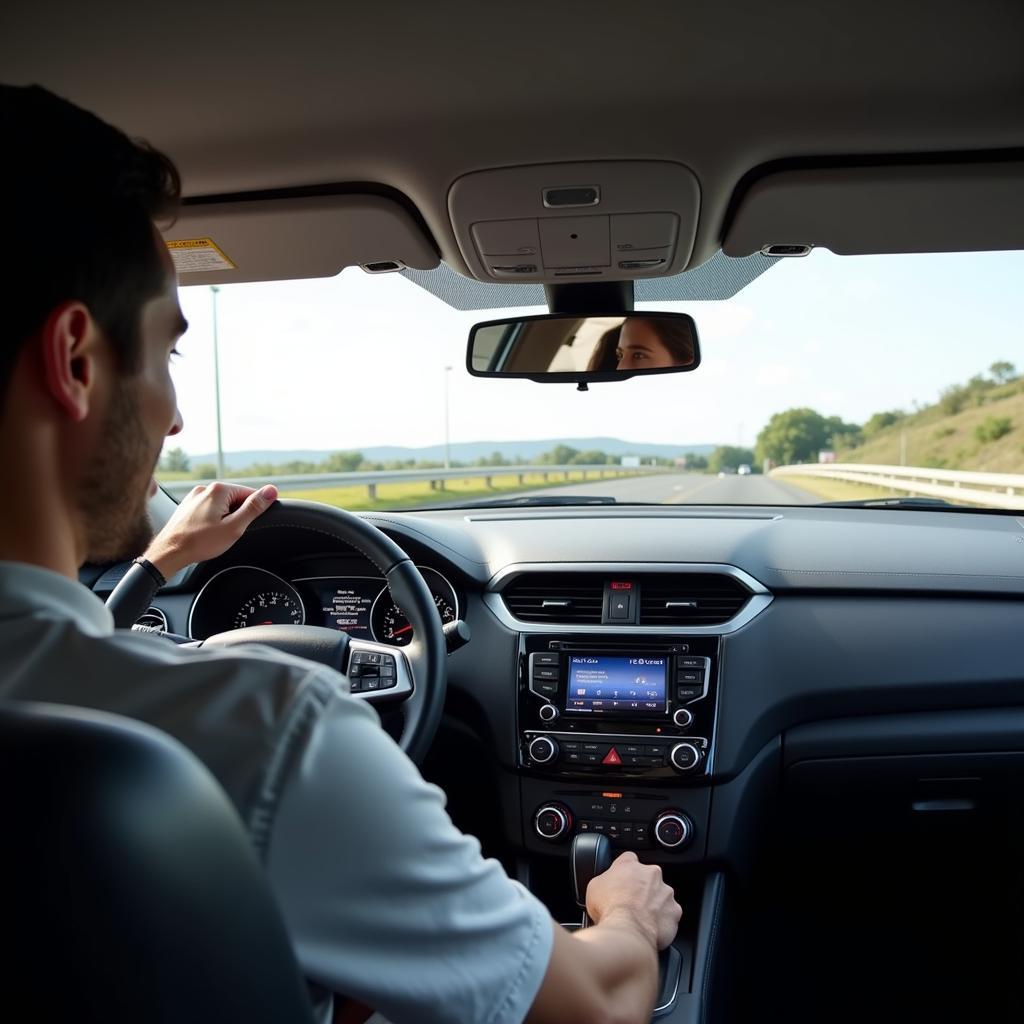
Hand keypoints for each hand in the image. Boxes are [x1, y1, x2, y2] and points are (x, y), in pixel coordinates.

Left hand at [144, 482, 278, 578]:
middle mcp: (205, 489)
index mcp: (218, 490)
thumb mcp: (234, 527)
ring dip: (224, 519)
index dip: (252, 512)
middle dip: (236, 516)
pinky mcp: (187, 506)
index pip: (249, 494)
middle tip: (228, 533)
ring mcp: (194, 497)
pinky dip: (211, 521)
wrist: (169, 552)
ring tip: (214, 535)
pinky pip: (208, 510)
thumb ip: (254, 508)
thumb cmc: (200, 542)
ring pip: (221, 506)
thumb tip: (271, 491)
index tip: (246, 525)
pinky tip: (205, 533)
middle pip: (234, 499)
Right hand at [585, 851, 680, 950]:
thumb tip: (607, 885)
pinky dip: (663, 921)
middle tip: (631, 904)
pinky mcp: (675, 911)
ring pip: (661, 896)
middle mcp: (651, 874)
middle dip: (642, 889)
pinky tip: (651, 929)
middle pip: (648, 878)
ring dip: (654, 905)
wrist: (627, 930)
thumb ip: (605, 880)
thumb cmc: (610, 908)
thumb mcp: (594, 887)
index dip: (625, 870)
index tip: (622, 880)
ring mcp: (666, 893)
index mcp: (630, 865)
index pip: (629, 859)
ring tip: (641, 919)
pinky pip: (670, 915)